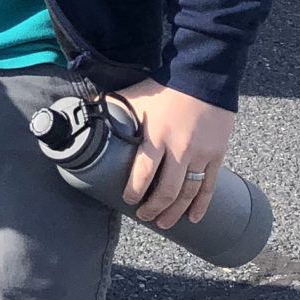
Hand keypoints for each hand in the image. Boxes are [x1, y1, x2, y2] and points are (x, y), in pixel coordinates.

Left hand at [117, 80, 235, 229]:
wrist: (201, 77)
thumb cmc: (164, 87)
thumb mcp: (134, 97)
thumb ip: (111, 107)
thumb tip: (82, 110)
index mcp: (155, 137)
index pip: (143, 174)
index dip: (134, 191)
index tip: (128, 200)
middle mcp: (179, 150)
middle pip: (167, 190)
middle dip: (154, 208)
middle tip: (145, 216)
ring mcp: (200, 154)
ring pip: (188, 193)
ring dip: (175, 211)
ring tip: (164, 222)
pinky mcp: (216, 154)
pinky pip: (209, 186)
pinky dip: (201, 205)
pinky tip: (194, 218)